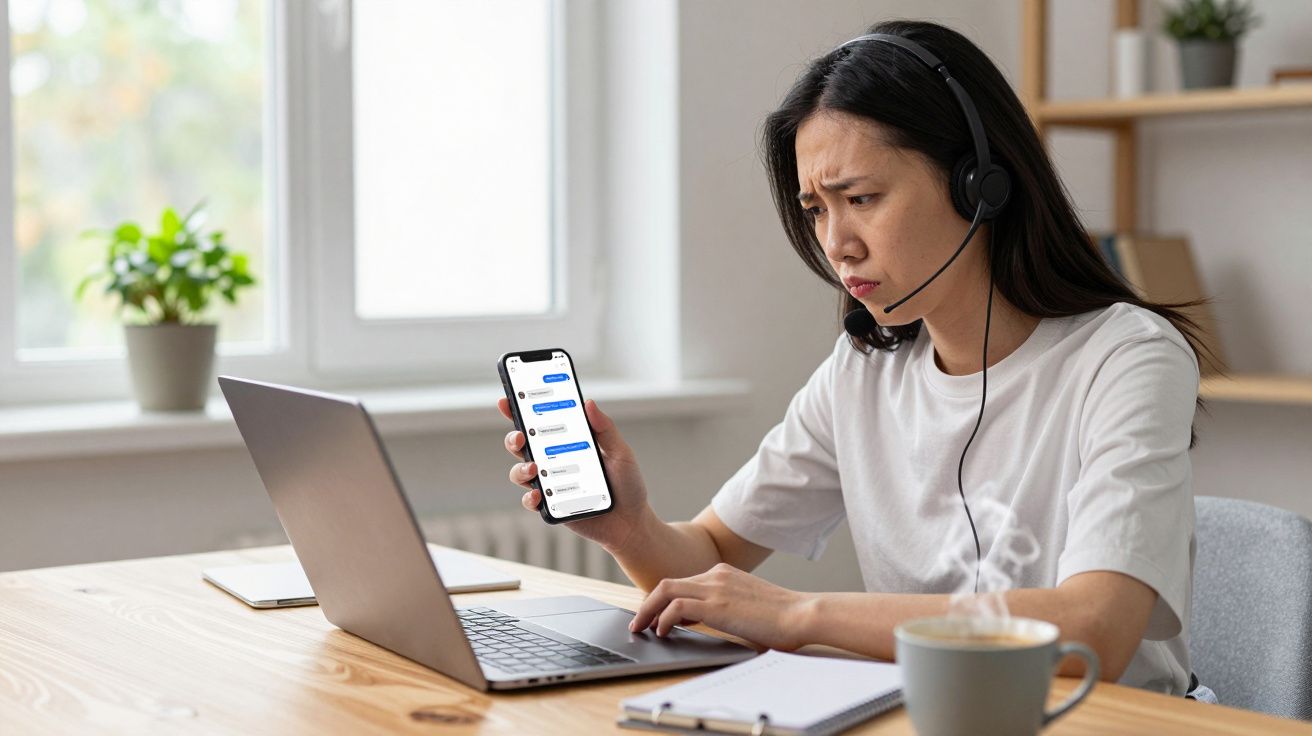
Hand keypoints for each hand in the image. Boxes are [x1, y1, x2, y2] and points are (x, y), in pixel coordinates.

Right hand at [498, 397, 652, 551]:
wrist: (631, 522)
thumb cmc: (627, 484)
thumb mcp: (621, 452)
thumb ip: (605, 429)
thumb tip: (588, 403)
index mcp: (568, 444)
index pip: (541, 424)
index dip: (520, 410)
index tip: (508, 399)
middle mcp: (554, 462)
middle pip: (522, 446)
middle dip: (514, 437)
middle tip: (520, 435)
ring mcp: (550, 484)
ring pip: (520, 473)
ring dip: (520, 468)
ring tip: (533, 468)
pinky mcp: (551, 507)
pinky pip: (531, 501)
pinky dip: (530, 498)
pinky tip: (539, 495)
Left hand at [628, 563, 813, 650]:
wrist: (801, 614)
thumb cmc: (782, 617)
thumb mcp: (748, 607)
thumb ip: (726, 608)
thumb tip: (705, 622)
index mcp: (724, 573)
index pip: (683, 582)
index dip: (664, 600)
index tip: (656, 616)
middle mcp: (716, 575)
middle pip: (667, 583)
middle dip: (648, 603)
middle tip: (638, 622)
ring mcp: (715, 587)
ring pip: (665, 590)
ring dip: (648, 610)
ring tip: (641, 628)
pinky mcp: (715, 605)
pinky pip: (676, 606)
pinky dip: (663, 618)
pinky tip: (663, 632)